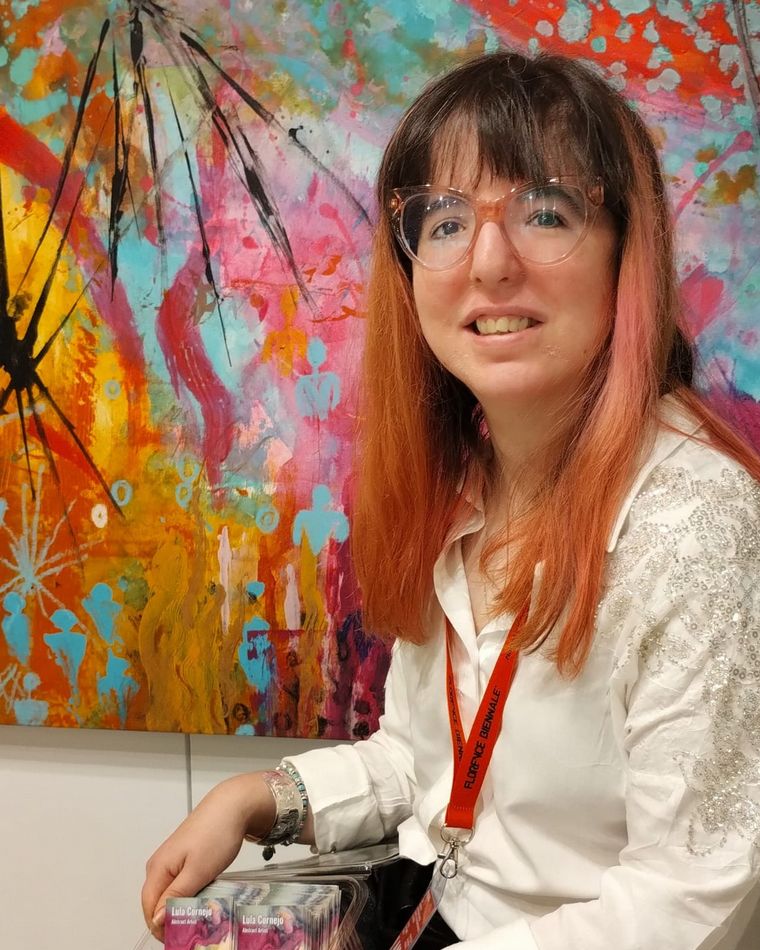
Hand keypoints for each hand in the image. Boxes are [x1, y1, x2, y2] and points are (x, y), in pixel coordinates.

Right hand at [141, 772, 275, 940]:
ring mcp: (171, 860)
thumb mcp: (197, 871)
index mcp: (158, 868)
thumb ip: (175, 896)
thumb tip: (156, 919)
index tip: (181, 938)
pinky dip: (188, 895)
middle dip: (171, 919)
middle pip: (157, 903)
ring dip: (181, 907)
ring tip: (199, 917)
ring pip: (169, 894)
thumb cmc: (216, 834)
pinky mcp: (183, 858)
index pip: (149, 909)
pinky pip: (180, 884)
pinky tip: (202, 898)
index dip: (162, 928)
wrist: (232, 806)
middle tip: (193, 929)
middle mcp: (159, 865)